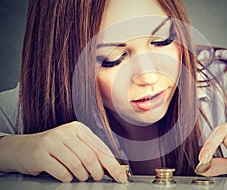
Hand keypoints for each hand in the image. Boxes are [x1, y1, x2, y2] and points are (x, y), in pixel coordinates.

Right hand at [0, 121, 126, 181]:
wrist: (24, 148)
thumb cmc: (54, 148)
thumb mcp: (74, 144)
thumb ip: (91, 152)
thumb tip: (110, 168)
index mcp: (79, 129)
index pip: (101, 148)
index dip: (113, 165)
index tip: (121, 177)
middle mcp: (67, 132)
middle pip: (90, 157)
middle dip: (97, 173)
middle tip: (96, 177)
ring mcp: (53, 142)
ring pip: (77, 165)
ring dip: (82, 176)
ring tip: (79, 176)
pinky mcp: (41, 154)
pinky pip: (62, 172)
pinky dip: (67, 178)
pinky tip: (65, 175)